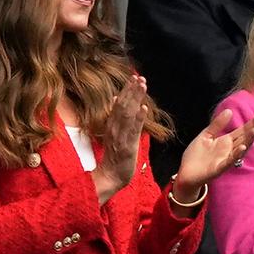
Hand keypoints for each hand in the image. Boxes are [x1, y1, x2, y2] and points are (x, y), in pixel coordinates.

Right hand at [91, 74, 147, 202]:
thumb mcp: (112, 132)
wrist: (110, 176)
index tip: (134, 77)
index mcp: (112, 123)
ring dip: (135, 99)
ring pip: (128, 114)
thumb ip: (114, 115)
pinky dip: (138, 118)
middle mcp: (115, 127)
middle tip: (139, 77)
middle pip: (123, 105)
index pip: (119, 102)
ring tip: (142, 86)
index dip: (127, 89)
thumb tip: (114, 98)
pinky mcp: (127, 146)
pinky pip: (133, 130)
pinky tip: (143, 108)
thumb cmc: (113, 155)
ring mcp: (121, 136)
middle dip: (132, 90)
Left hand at [174, 108, 253, 197]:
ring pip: (241, 148)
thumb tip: (229, 110)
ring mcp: (226, 159)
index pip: (243, 130)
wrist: (185, 172)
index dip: (253, 122)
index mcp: (226, 141)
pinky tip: (242, 147)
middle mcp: (229, 149)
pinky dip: (236, 154)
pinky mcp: (219, 168)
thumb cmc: (196, 155)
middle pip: (245, 138)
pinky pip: (230, 161)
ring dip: (249, 140)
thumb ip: (217, 124)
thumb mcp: (206, 135)